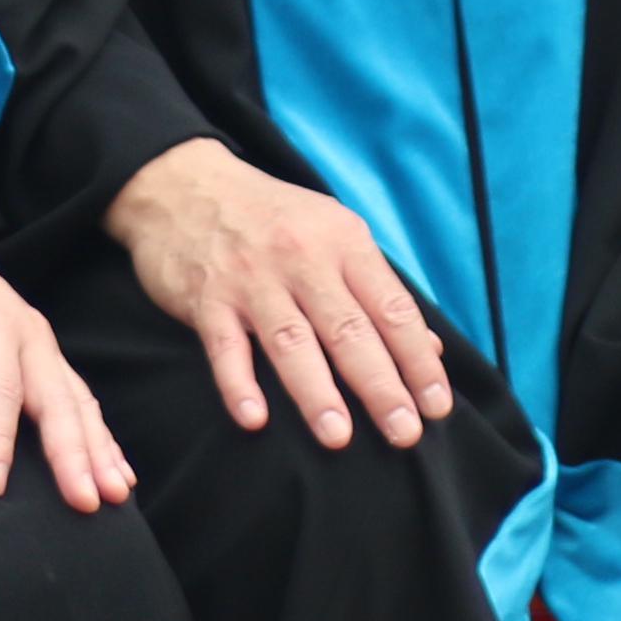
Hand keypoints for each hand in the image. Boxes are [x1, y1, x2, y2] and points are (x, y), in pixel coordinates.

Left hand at [0, 247, 134, 510]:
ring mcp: (41, 344)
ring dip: (98, 449)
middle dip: (73, 452)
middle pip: (54, 397)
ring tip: (115, 495)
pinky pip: (79, 399)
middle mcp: (26, 332)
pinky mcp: (43, 358)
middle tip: (85, 502)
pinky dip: (101, 436)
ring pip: (77, 401)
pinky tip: (117, 472)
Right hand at [103, 138, 452, 449]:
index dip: (418, 360)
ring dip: (316, 392)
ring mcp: (252, 280)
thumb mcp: (333, 233)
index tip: (437, 407)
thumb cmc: (271, 217)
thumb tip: (431, 349)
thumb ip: (378, 290)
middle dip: (380, 385)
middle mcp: (302, 259)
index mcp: (344, 243)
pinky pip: (225, 346)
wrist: (183, 183)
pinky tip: (255, 418)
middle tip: (403, 433)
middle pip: (348, 330)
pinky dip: (238, 383)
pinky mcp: (207, 299)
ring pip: (291, 341)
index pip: (392, 309)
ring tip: (338, 437)